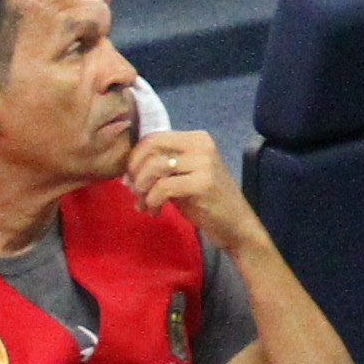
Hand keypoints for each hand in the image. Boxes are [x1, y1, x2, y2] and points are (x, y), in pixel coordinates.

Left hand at [120, 127, 261, 247]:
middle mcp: (201, 145)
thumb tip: (128, 170)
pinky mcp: (203, 183)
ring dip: (142, 189)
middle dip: (136, 171)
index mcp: (196, 139)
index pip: (154, 138)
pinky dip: (152, 200)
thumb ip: (160, 167)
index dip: (135, 157)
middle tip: (133, 192)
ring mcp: (204, 163)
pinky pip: (163, 187)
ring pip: (155, 166)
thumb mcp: (182, 177)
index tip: (129, 178)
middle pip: (152, 147)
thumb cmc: (206, 201)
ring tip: (144, 205)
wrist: (235, 225)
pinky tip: (155, 211)